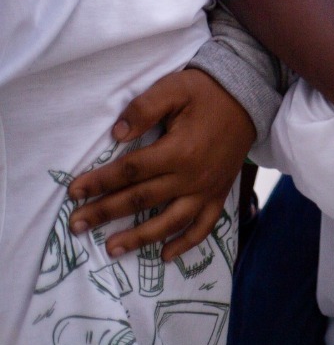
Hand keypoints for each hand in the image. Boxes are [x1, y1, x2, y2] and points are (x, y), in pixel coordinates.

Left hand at [67, 68, 254, 260]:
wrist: (249, 98)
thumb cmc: (206, 93)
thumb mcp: (174, 89)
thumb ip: (143, 109)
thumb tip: (117, 135)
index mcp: (179, 150)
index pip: (130, 171)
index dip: (99, 182)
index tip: (74, 192)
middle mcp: (192, 176)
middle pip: (141, 199)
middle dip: (105, 213)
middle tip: (77, 225)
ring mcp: (207, 189)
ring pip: (169, 221)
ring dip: (139, 237)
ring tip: (111, 248)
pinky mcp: (219, 194)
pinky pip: (203, 226)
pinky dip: (185, 243)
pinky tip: (165, 255)